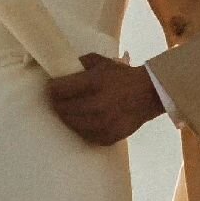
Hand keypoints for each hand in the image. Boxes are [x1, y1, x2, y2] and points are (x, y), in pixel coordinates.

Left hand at [48, 54, 165, 145]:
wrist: (148, 95)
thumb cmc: (121, 76)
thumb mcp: (101, 62)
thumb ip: (80, 65)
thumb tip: (60, 71)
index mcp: (95, 83)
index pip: (61, 89)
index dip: (52, 88)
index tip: (51, 86)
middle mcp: (98, 105)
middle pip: (63, 109)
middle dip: (57, 103)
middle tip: (57, 99)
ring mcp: (102, 124)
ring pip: (70, 123)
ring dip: (66, 116)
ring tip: (68, 109)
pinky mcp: (106, 138)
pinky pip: (83, 134)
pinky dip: (79, 127)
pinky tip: (83, 119)